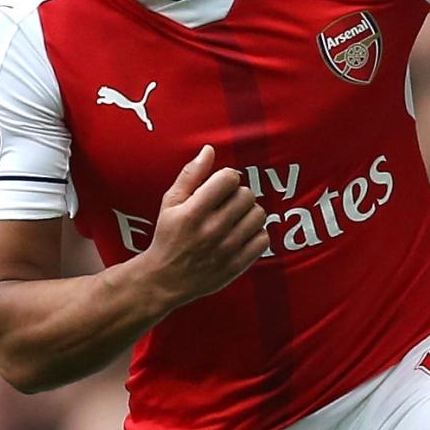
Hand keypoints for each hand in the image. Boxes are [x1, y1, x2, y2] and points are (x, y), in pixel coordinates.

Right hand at [137, 146, 268, 306]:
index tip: (221, 186)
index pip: (229, 179)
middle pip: (246, 195)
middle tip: (227, 203)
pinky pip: (263, 239)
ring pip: (258, 215)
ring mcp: (226, 249)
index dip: (227, 178)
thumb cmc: (168, 236)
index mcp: (193, 212)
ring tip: (236, 218)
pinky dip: (256, 233)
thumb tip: (209, 150)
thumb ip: (190, 175)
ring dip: (249, 212)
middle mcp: (211, 230)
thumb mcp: (170, 203)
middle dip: (238, 195)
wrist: (166, 280)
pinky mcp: (237, 265)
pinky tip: (242, 234)